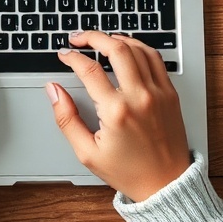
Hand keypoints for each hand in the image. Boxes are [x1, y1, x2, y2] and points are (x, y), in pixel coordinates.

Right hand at [47, 31, 190, 201]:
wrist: (165, 184)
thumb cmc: (128, 171)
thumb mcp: (87, 152)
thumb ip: (66, 118)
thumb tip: (53, 91)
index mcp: (116, 112)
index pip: (89, 69)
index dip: (71, 57)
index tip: (63, 54)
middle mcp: (139, 97)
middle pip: (115, 48)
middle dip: (93, 37)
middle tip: (78, 38)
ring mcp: (157, 93)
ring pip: (137, 48)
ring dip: (116, 38)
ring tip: (100, 40)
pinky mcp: (170, 94)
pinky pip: (155, 59)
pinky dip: (139, 47)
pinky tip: (126, 48)